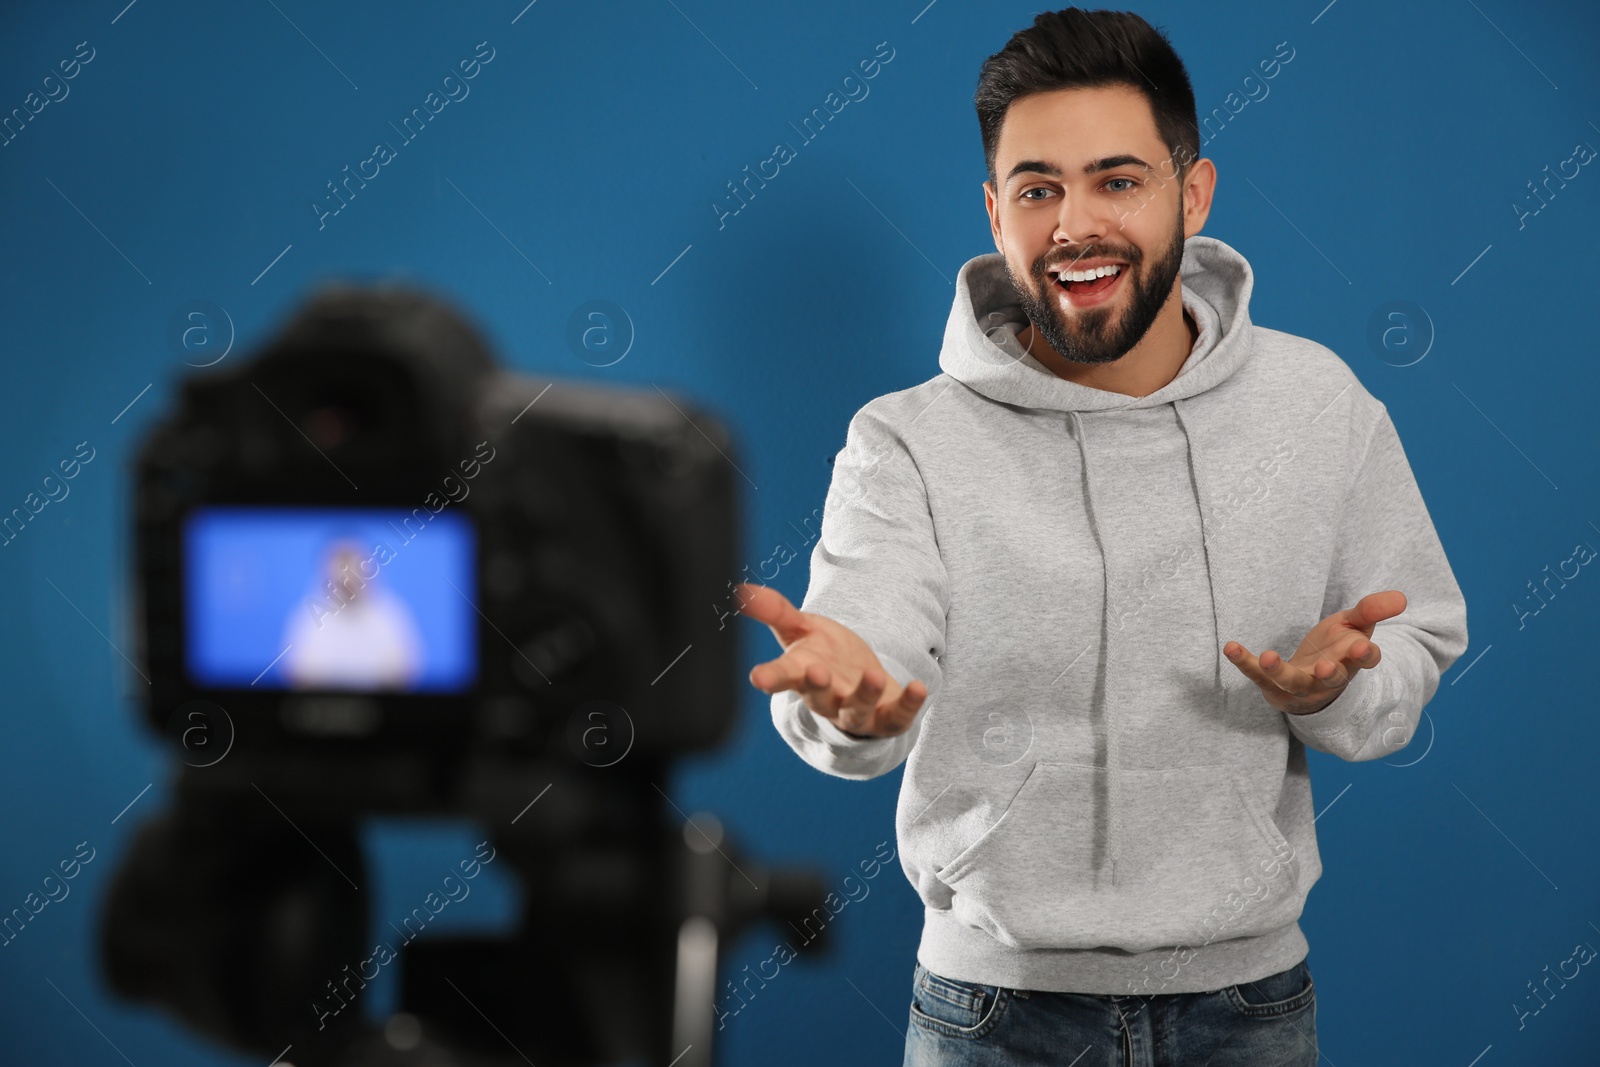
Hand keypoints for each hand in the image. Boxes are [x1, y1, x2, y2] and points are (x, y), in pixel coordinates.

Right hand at [736, 582, 928, 737]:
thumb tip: (740, 590)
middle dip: (817, 686)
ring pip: (856, 710)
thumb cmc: (825, 656)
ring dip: (864, 695)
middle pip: (818, 697)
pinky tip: (920, 687)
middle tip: (816, 670)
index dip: (770, 678)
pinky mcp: (885, 719)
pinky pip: (897, 716)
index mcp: (802, 676)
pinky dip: (909, 705)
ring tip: (872, 674)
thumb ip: (775, 611)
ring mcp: (856, 712)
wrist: (863, 687)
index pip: (782, 676)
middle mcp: (826, 698)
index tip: (757, 677)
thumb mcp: (802, 629)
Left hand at [1224, 590, 1405, 714]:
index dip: (1363, 655)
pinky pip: (1257, 676)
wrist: (1310, 681)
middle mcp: (1328, 678)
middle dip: (1331, 673)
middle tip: (1327, 667)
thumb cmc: (1336, 649)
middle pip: (1333, 679)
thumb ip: (1371, 611)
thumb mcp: (1355, 626)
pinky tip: (1231, 647)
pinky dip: (1244, 663)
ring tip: (1269, 657)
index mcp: (1352, 662)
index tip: (1360, 647)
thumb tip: (1401, 597)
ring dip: (1281, 671)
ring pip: (1292, 683)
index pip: (1364, 661)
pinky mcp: (1273, 686)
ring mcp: (1300, 685)